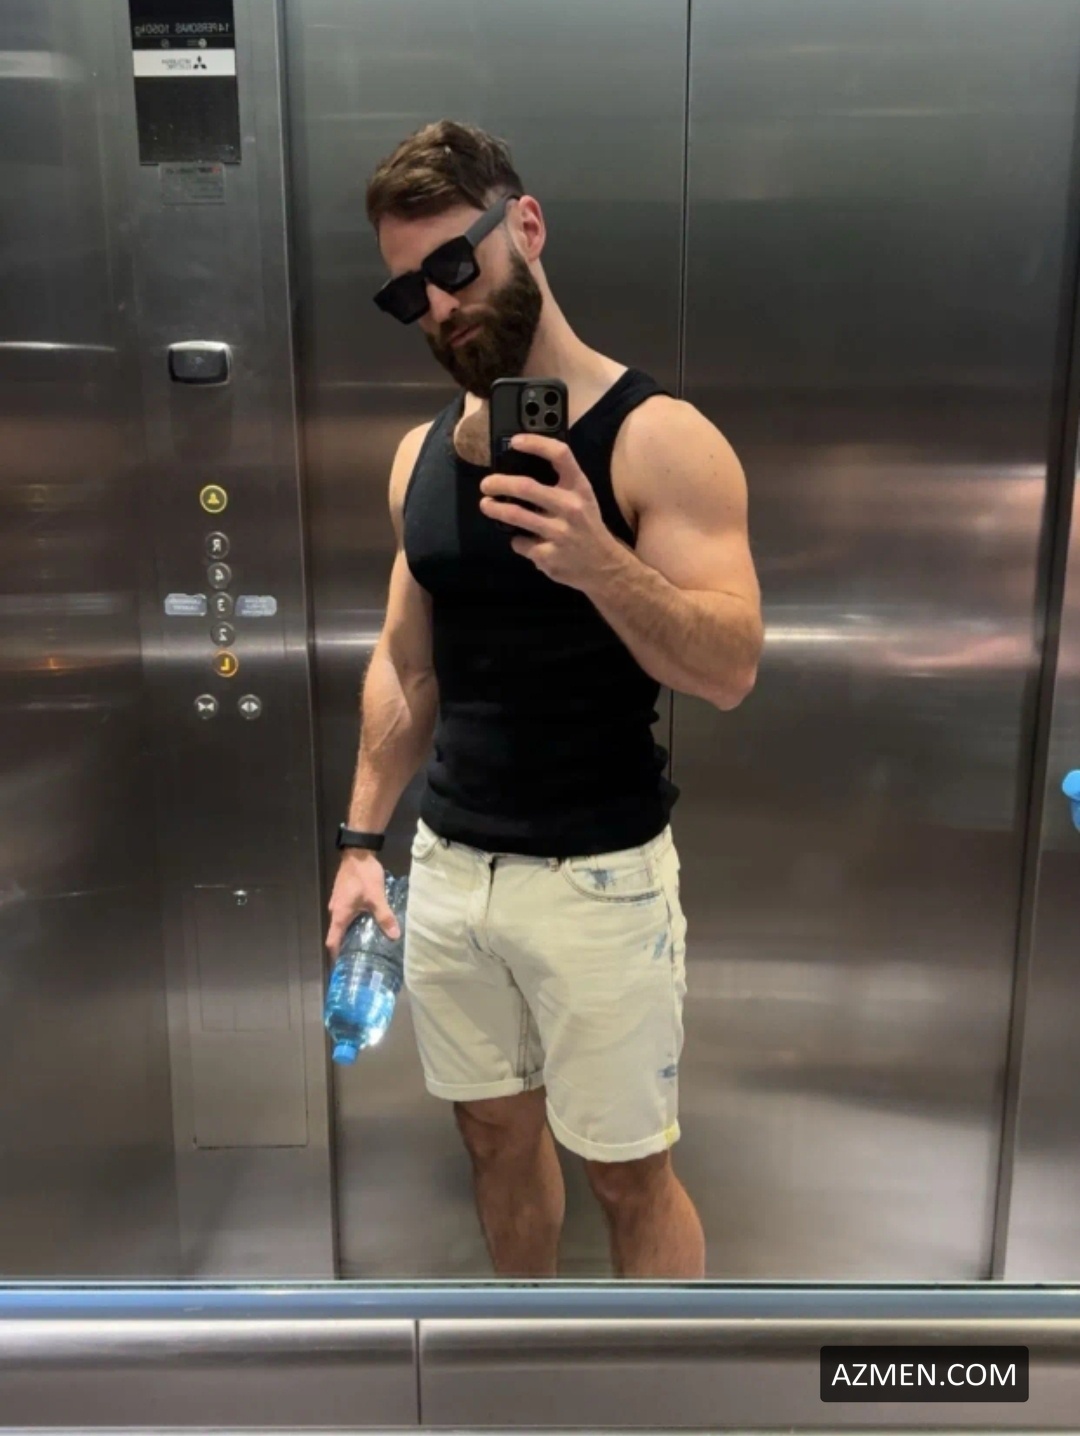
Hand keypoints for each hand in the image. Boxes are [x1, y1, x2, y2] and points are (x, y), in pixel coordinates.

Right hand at [325, 850, 399, 958]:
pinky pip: (346, 914)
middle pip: (337, 934)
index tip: (343, 967)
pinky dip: (353, 922)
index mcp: (339, 915)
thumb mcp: (377, 898)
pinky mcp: (343, 895)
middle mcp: (335, 910)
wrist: (357, 852)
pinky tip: (366, 923)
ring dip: (351, 933)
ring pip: (342, 923)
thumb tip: (394, 936)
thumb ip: (385, 917)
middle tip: (359, 959)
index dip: (336, 955)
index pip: (332, 941)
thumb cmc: (363, 877)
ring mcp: (337, 902)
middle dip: (346, 946)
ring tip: (365, 944)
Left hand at [479, 435, 622, 590]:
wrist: (604, 567)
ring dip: (495, 509)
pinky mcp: (548, 556)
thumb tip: (521, 468)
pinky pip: (520, 543)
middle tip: (487, 484)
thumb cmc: (587, 527)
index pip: (560, 455)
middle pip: (526, 487)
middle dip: (499, 483)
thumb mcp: (583, 499)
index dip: (535, 444)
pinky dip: (518, 541)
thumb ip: (560, 483)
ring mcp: (559, 533)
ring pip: (516, 516)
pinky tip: (525, 541)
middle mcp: (570, 508)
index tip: (516, 442)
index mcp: (580, 488)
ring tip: (486, 505)